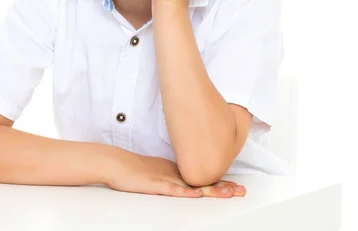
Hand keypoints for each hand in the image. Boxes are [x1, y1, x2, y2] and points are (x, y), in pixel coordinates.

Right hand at [105, 150, 245, 198]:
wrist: (116, 163)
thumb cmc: (135, 169)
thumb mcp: (159, 172)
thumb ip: (173, 176)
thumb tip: (187, 183)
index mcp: (178, 171)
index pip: (203, 178)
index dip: (221, 183)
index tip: (236, 187)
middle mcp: (176, 174)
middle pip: (204, 181)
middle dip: (224, 187)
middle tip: (241, 191)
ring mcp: (167, 178)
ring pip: (193, 186)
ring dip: (212, 190)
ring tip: (228, 193)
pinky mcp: (155, 184)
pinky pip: (173, 189)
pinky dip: (186, 192)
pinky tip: (196, 194)